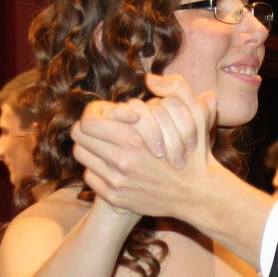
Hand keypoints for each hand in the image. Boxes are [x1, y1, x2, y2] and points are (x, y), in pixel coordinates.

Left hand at [71, 77, 219, 219]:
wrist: (198, 195)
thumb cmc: (196, 154)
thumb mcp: (196, 115)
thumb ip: (178, 89)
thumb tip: (150, 78)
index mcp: (135, 140)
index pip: (88, 122)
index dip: (94, 113)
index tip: (105, 114)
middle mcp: (122, 162)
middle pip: (79, 138)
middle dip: (88, 128)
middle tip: (99, 127)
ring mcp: (117, 182)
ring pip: (82, 156)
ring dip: (91, 147)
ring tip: (104, 144)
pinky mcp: (116, 198)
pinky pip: (90, 177)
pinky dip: (97, 170)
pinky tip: (111, 166)